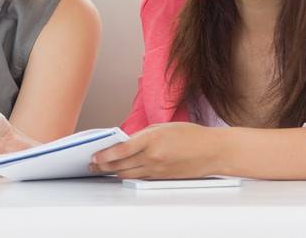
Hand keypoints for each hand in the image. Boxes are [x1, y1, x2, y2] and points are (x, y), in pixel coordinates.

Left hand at [90, 123, 227, 178]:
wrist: (214, 151)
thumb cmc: (190, 135)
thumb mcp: (162, 128)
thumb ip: (140, 136)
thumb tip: (122, 142)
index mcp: (152, 140)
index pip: (121, 150)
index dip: (104, 155)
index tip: (93, 155)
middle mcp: (153, 157)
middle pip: (121, 165)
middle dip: (103, 165)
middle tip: (91, 164)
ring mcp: (158, 169)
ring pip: (128, 174)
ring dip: (112, 172)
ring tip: (100, 169)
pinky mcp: (162, 177)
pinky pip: (140, 178)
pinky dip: (127, 175)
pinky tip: (119, 173)